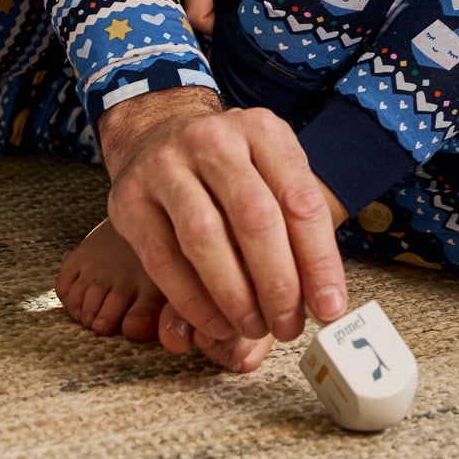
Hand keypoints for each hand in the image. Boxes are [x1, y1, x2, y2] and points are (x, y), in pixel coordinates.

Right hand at [99, 89, 349, 352]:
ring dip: (235, 296)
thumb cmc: (229, 165)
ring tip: (255, 327)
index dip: (318, 260)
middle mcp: (213, 140)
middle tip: (289, 325)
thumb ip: (296, 221)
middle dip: (278, 283)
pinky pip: (164, 260)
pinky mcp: (129, 199)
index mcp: (262, 131)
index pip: (300, 199)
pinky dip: (194, 301)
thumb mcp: (270, 169)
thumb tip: (324, 297)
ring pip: (205, 239)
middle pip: (254, 218)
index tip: (330, 307)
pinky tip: (217, 323)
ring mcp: (165, 165)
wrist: (156, 133)